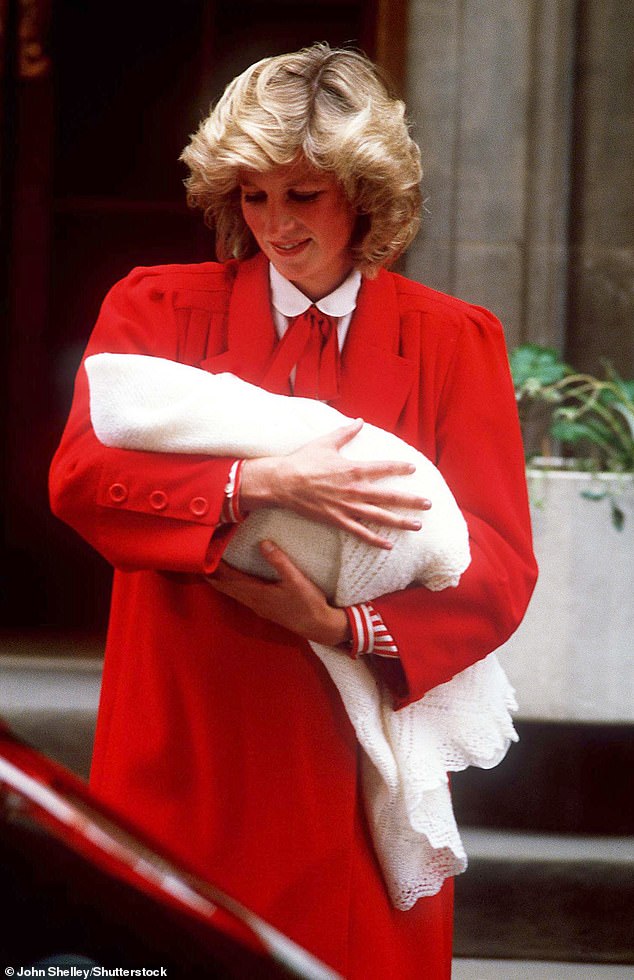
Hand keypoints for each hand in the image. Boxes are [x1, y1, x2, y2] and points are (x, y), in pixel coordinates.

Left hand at [208, 541, 350, 646]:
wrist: (319, 627)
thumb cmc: (308, 603)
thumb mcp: (296, 579)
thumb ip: (279, 561)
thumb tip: (263, 543)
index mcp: (258, 593)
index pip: (230, 578)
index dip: (217, 567)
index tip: (206, 555)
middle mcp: (254, 601)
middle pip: (227, 588)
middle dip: (213, 576)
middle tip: (200, 564)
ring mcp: (259, 607)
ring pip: (234, 594)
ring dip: (222, 583)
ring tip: (212, 573)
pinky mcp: (266, 610)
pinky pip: (242, 597)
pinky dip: (233, 588)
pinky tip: (236, 586)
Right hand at [240, 419, 430, 548]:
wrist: (282, 483)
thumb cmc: (303, 461)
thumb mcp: (326, 442)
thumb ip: (346, 432)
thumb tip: (360, 421)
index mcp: (353, 469)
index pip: (383, 468)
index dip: (400, 468)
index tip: (414, 468)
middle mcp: (354, 489)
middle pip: (389, 496)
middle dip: (411, 501)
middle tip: (429, 504)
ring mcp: (347, 507)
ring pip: (380, 517)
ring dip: (400, 522)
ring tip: (418, 526)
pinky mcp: (337, 520)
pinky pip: (360, 533)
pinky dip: (375, 540)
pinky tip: (389, 545)